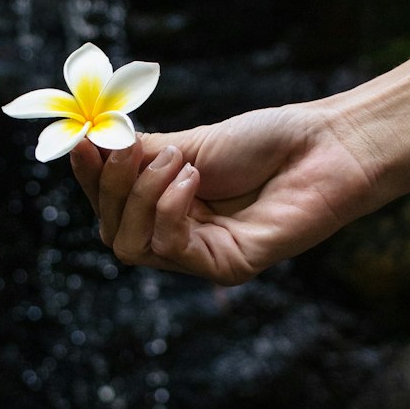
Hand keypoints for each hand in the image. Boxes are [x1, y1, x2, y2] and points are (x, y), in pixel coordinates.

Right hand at [69, 28, 409, 285]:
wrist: (328, 146)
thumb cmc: (269, 141)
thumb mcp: (190, 143)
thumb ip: (138, 154)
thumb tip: (84, 145)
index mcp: (168, 207)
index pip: (108, 206)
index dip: (89, 179)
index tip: (81, 142)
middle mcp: (181, 237)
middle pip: (111, 231)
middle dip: (113, 187)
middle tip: (136, 149)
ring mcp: (202, 256)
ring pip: (131, 246)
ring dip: (143, 196)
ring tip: (179, 161)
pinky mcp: (226, 267)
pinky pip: (170, 249)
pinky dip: (170, 210)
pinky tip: (192, 180)